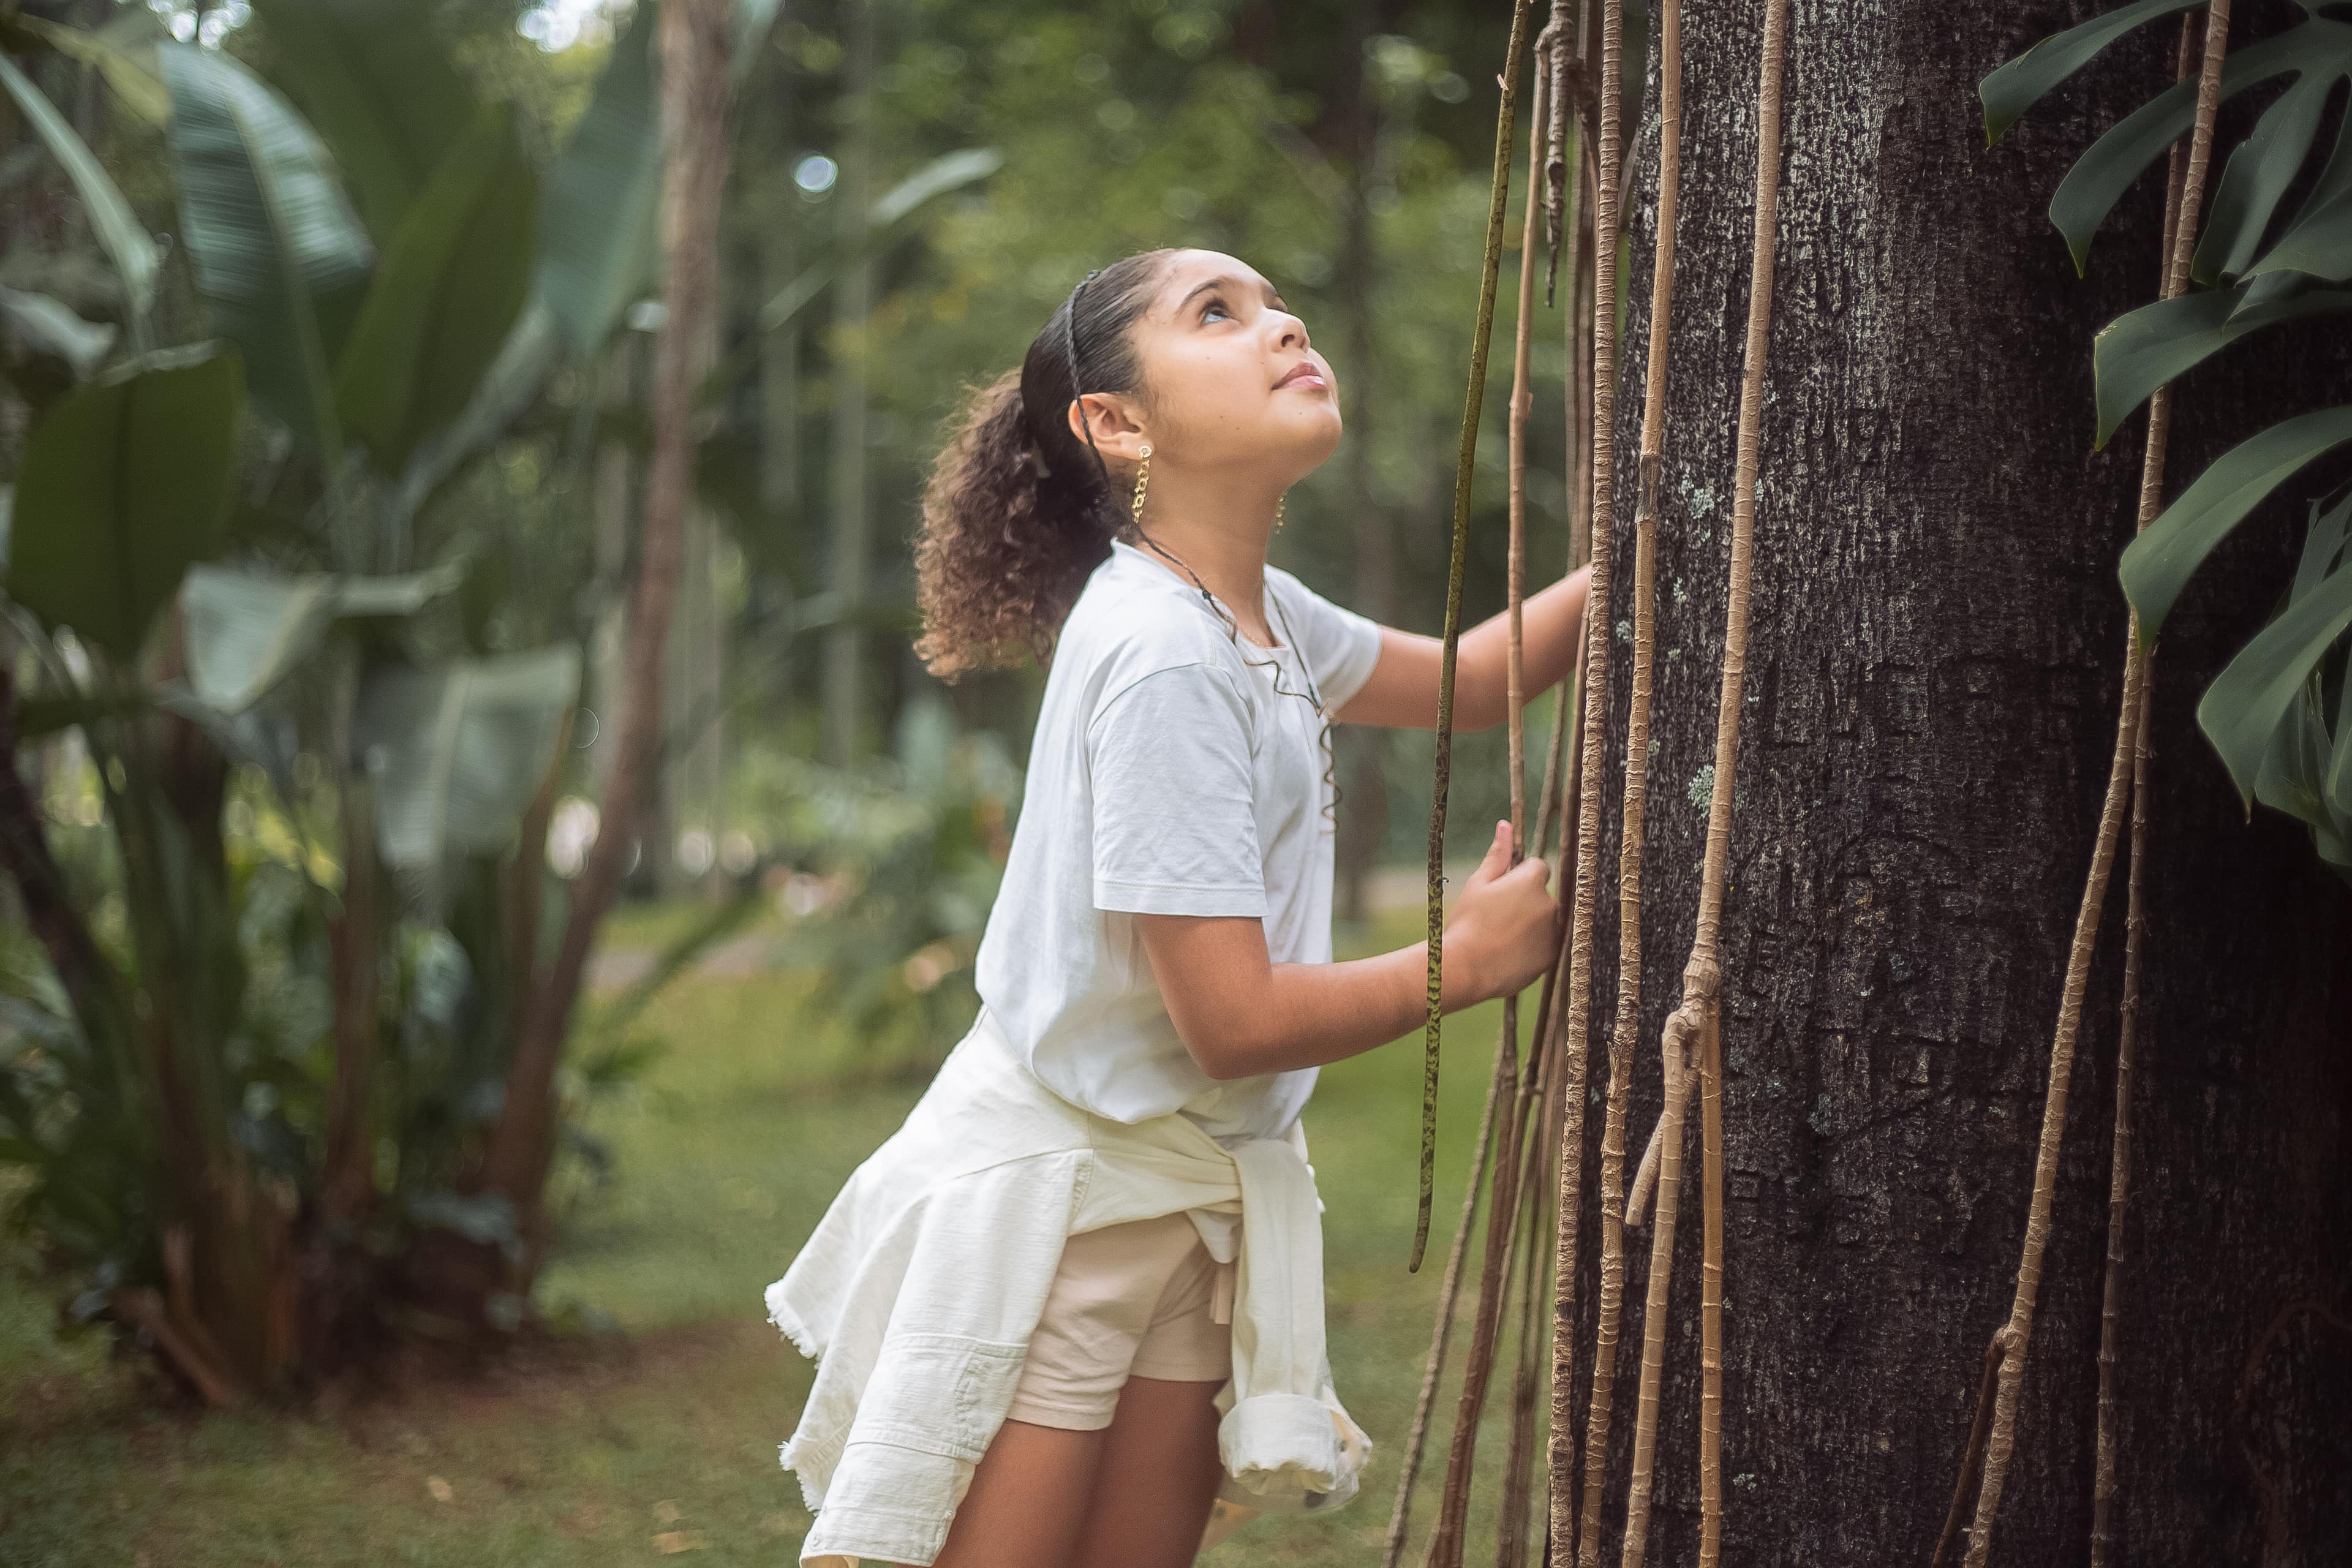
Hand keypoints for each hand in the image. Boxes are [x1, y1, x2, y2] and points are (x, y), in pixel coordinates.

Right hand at [1441, 820, 1559, 1007]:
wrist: (1466, 969)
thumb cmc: (1468, 923)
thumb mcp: (1478, 884)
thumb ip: (1498, 855)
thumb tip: (1505, 825)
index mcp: (1531, 881)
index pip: (1537, 868)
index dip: (1518, 878)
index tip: (1501, 893)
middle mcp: (1549, 904)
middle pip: (1543, 895)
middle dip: (1526, 901)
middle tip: (1497, 918)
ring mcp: (1553, 932)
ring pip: (1545, 920)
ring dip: (1531, 924)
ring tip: (1501, 937)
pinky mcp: (1552, 956)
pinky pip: (1546, 944)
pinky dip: (1533, 946)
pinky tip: (1509, 952)